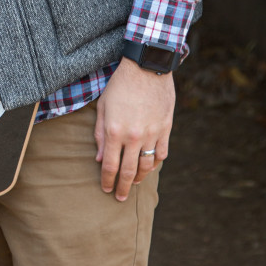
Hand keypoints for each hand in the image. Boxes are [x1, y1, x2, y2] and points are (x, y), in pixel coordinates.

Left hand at [94, 57, 174, 201]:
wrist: (147, 67)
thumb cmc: (120, 84)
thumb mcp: (103, 106)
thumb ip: (100, 134)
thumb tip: (100, 159)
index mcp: (115, 131)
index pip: (110, 166)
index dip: (107, 181)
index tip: (106, 189)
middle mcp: (134, 137)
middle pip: (128, 171)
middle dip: (123, 187)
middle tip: (120, 197)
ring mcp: (152, 134)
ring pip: (147, 166)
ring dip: (139, 177)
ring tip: (134, 182)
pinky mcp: (165, 129)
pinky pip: (161, 154)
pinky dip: (155, 163)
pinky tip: (149, 165)